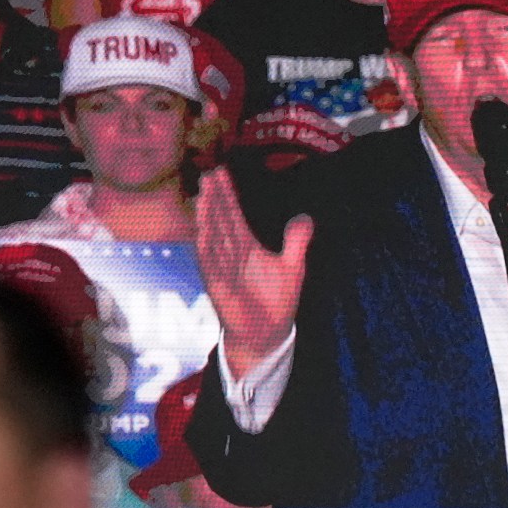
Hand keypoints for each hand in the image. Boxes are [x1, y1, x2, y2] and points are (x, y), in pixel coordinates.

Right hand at [195, 168, 311, 377]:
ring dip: (207, 218)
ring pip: (213, 238)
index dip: (227, 195)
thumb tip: (305, 217)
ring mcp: (222, 269)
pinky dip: (205, 248)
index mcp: (246, 246)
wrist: (265, 334)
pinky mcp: (219, 287)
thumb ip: (296, 241)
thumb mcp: (293, 267)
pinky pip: (210, 265)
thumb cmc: (275, 301)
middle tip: (209, 174)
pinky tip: (202, 231)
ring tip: (204, 195)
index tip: (220, 173)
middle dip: (214, 199)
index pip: (233, 215)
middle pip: (220, 221)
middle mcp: (230, 254)